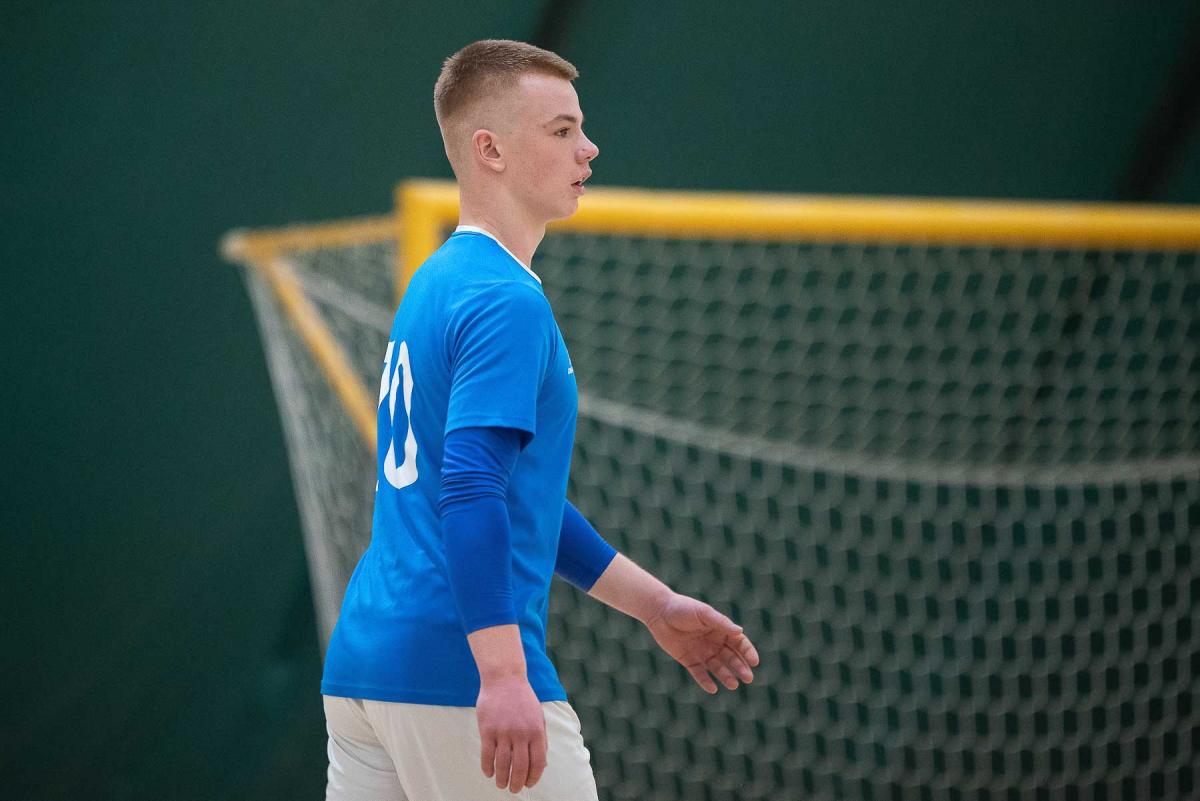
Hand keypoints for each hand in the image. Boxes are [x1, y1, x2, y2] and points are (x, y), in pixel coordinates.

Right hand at [475, 675, 547, 792]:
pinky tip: (488, 773)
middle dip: (518, 783)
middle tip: (514, 790)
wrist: (504, 678)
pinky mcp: (487, 730)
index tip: (529, 784)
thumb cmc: (523, 699)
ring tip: (501, 784)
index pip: (538, 762)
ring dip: (502, 778)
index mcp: (536, 731)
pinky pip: (487, 754)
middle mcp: (521, 733)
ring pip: (502, 764)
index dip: (534, 777)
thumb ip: (541, 739)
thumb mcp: (538, 717)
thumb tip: (542, 764)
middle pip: (520, 767)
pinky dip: (487, 767)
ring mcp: (503, 731)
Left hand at [644, 592, 759, 692]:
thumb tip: (740, 631)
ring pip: (718, 668)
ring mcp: (702, 652)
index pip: (739, 643)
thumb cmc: (683, 608)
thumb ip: (721, 623)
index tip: (754, 662)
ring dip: (726, 676)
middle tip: (748, 678)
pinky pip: (699, 673)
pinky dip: (706, 681)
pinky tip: (712, 688)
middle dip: (740, 668)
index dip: (748, 652)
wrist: (659, 612)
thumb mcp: (703, 613)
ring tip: (733, 685)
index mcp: (721, 630)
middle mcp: (714, 642)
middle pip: (731, 658)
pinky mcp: (689, 660)